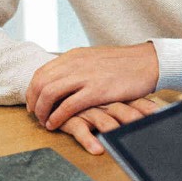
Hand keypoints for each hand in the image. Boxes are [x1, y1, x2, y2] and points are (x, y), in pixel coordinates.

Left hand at [25, 43, 159, 130]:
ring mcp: (85, 77)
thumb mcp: (95, 58)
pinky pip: (67, 106)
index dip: (33, 90)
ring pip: (49, 94)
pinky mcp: (96, 91)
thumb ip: (78, 67)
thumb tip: (63, 77)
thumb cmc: (124, 64)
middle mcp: (75, 64)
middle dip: (34, 102)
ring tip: (45, 122)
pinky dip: (57, 117)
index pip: (41, 72)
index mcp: (73, 56)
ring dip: (42, 111)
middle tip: (36, 116)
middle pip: (40, 83)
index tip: (33, 103)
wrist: (148, 62)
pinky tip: (55, 125)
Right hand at [60, 98, 160, 154]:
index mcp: (114, 96)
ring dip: (113, 129)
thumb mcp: (109, 96)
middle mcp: (102, 101)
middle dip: (134, 119)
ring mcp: (87, 109)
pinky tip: (96, 149)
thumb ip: (130, 104)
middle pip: (121, 109)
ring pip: (102, 119)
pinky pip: (78, 129)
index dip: (147, 107)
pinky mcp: (71, 117)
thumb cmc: (87, 96)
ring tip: (122, 139)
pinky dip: (87, 139)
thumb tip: (158, 109)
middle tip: (146, 128)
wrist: (57, 87)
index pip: (135, 101)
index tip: (160, 114)